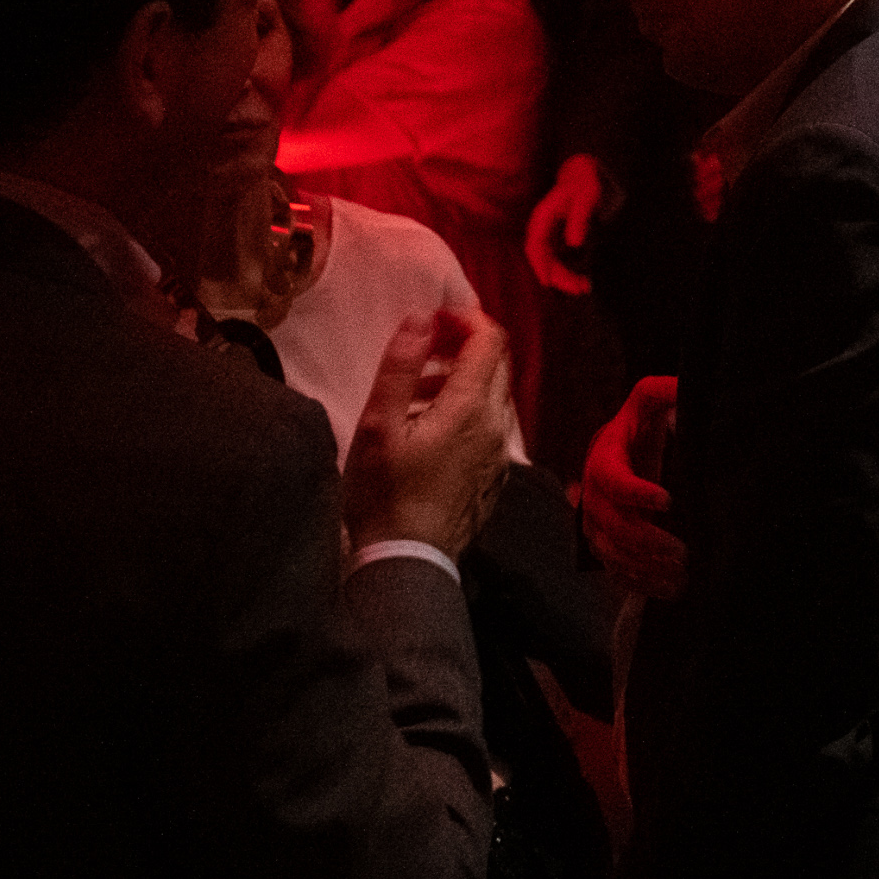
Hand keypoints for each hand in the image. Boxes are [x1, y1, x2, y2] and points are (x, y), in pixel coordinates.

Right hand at [339, 307, 511, 560]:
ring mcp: (501, 453)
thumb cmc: (384, 492)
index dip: (463, 318)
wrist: (408, 561)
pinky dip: (467, 410)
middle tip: (420, 353)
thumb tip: (421, 317)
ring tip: (415, 394)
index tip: (431, 321)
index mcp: (472, 407)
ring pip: (493, 395)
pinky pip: (490, 425)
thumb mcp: (378, 425)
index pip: (489, 339)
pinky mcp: (495, 475)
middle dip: (462, 345)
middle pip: (496, 363)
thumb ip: (401, 367)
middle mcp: (497, 425)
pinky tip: (431, 430)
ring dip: (460, 380)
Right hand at [525, 153, 609, 295]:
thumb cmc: (583, 186)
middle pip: (542, 258)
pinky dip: (566, 272)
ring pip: (549, 263)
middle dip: (557, 276)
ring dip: (563, 278)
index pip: (534, 245)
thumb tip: (574, 245)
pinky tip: (580, 281)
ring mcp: (547, 236)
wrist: (582, 177)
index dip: (539, 264)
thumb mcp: (585, 199)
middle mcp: (540, 228)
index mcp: (542, 217)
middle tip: (578, 289)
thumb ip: (579, 219)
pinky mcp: (554, 241)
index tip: (547, 282)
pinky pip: (556, 261)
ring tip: (583, 288)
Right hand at [581, 375, 687, 600]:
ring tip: (682, 574)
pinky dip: (641, 584)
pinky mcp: (603, 545)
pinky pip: (614, 571)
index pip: (613, 481)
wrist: (619, 451)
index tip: (668, 500)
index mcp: (603, 459)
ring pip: (610, 554)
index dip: (637, 492)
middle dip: (645, 541)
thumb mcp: (648, 400)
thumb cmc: (638, 424)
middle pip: (611, 525)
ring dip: (644, 568)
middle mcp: (592, 496)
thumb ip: (663, 389)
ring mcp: (595, 525)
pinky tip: (673, 590)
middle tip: (683, 551)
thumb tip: (683, 385)